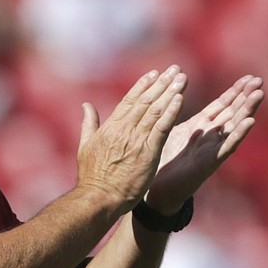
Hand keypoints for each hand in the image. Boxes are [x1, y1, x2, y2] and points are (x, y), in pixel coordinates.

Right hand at [77, 65, 186, 212]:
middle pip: (145, 101)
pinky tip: (180, 99)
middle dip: (161, 84)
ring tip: (182, 78)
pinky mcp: (148, 152)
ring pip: (156, 110)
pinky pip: (162, 127)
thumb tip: (86, 105)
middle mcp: (124, 129)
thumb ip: (89, 124)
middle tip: (174, 69)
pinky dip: (171, 112)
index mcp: (110, 127)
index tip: (154, 73)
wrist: (99, 197)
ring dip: (170, 92)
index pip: (129, 100)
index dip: (143, 85)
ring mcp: (137, 140)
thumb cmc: (92, 177)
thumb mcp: (85, 147)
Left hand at [147, 74, 263, 212]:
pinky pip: (226, 147)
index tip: (249, 78)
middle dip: (246, 96)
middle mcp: (210, 137)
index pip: (222, 106)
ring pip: (234, 127)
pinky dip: (238, 134)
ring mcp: (212, 150)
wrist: (156, 191)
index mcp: (201, 128)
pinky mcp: (209, 163)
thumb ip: (175, 114)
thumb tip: (174, 93)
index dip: (235, 92)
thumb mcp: (170, 132)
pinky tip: (250, 122)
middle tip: (259, 80)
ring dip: (247, 110)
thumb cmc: (162, 162)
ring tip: (259, 95)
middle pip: (232, 113)